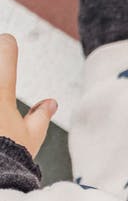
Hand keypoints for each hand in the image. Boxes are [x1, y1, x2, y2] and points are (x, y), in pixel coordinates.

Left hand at [0, 34, 57, 158]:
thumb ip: (40, 116)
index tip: (7, 42)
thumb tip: (50, 103)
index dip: (7, 46)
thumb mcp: (30, 137)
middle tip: (5, 106)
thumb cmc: (9, 158)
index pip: (5, 55)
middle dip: (0, 64)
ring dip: (1, 111)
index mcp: (0, 93)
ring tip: (2, 117)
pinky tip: (0, 120)